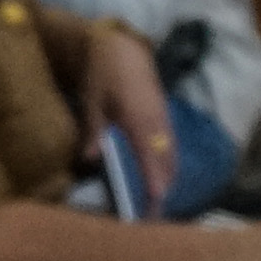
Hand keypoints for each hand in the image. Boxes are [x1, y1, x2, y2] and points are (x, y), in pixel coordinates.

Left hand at [82, 23, 176, 209]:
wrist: (122, 49)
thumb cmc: (103, 74)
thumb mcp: (92, 102)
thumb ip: (93, 131)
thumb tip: (89, 160)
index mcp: (138, 118)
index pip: (149, 155)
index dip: (154, 179)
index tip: (156, 200)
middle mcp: (156, 121)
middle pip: (166, 160)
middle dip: (163, 185)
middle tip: (155, 211)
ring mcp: (163, 119)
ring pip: (171, 154)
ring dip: (168, 176)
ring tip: (161, 200)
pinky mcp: (164, 117)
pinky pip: (171, 145)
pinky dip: (168, 163)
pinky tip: (163, 175)